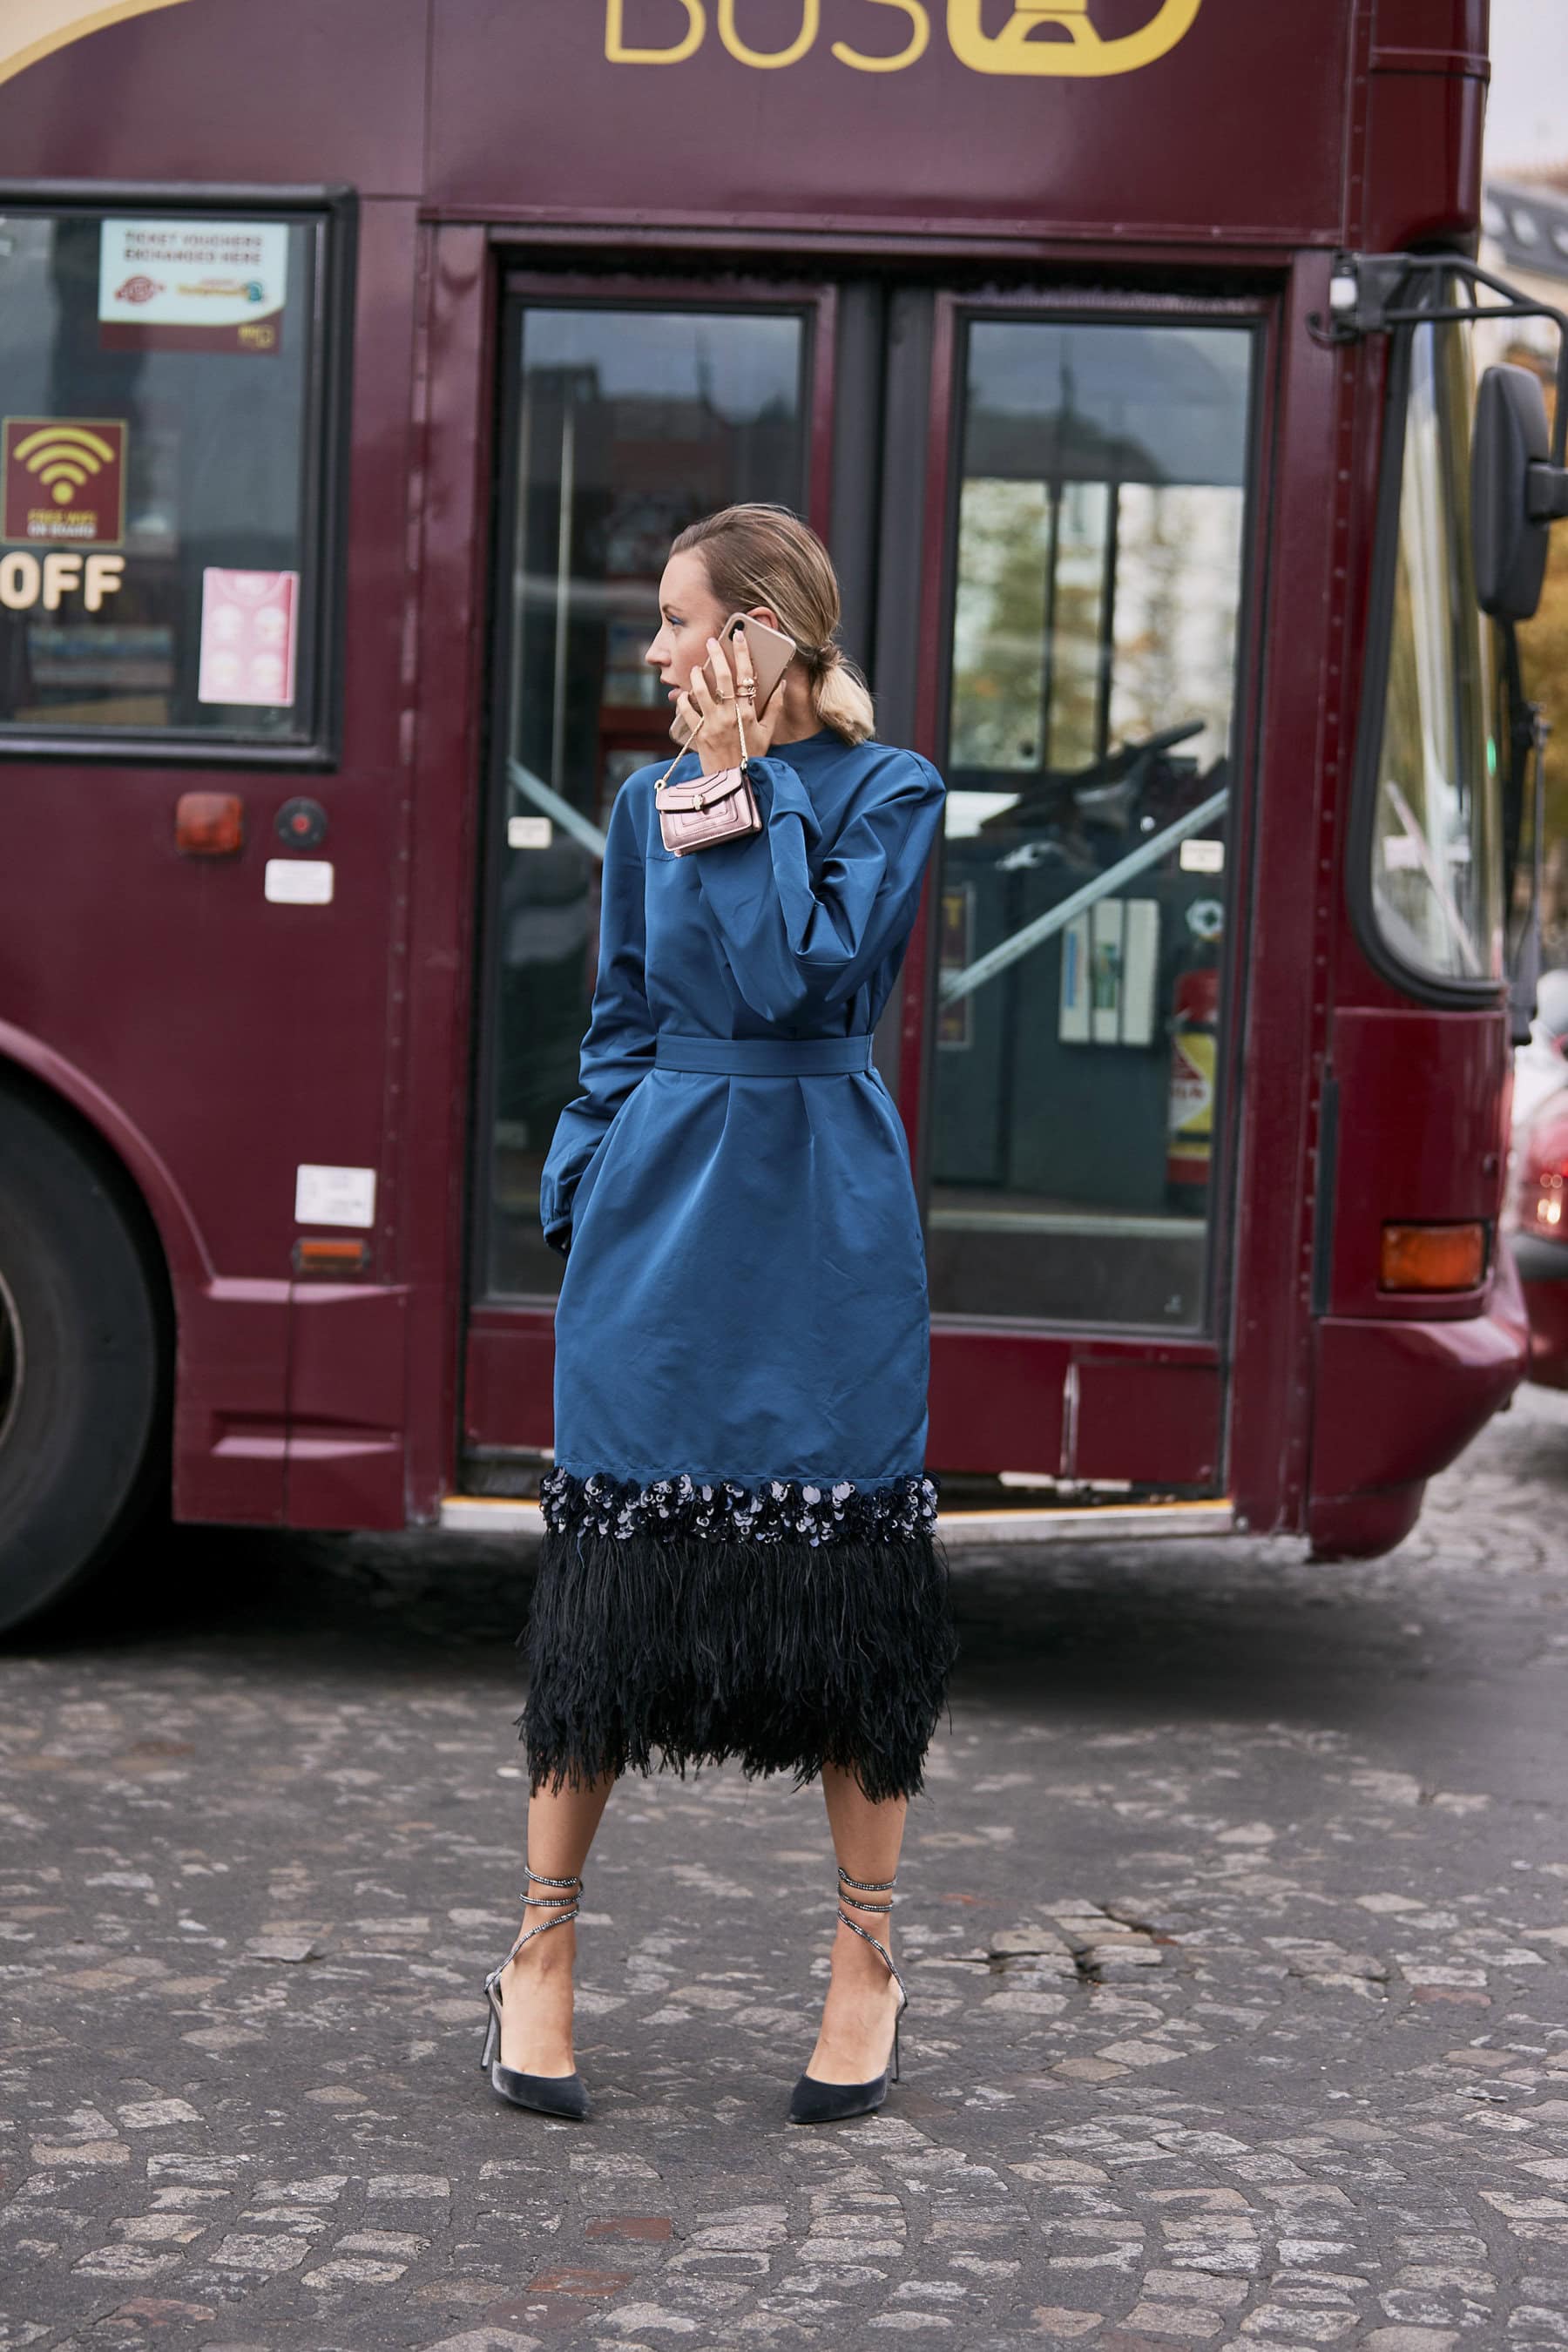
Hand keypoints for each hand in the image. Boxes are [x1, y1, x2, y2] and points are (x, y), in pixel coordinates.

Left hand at [675, 625, 780, 777]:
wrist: (733, 782)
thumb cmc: (751, 757)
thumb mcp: (768, 733)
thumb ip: (775, 708)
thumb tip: (780, 684)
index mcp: (749, 713)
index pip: (746, 676)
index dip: (743, 653)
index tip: (738, 636)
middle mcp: (730, 716)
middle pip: (723, 677)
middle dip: (717, 655)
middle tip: (711, 641)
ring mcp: (712, 724)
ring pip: (701, 691)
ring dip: (697, 676)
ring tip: (697, 668)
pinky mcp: (698, 734)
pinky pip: (686, 712)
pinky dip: (683, 700)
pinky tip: (684, 694)